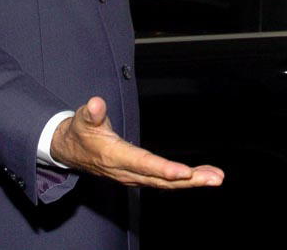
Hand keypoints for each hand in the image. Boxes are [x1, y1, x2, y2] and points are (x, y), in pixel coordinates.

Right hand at [50, 97, 223, 188]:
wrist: (70, 151)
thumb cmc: (80, 131)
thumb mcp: (81, 119)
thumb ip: (91, 113)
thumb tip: (96, 103)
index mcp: (115, 156)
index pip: (142, 164)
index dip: (163, 169)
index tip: (184, 172)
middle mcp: (126, 171)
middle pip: (161, 179)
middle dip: (189, 180)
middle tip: (215, 178)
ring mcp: (133, 176)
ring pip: (165, 183)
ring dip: (192, 181)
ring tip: (216, 178)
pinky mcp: (138, 176)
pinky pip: (163, 181)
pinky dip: (183, 180)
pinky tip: (200, 176)